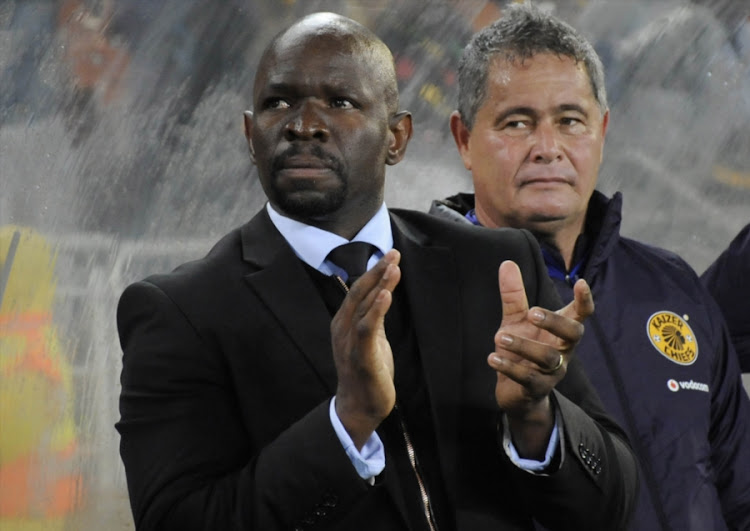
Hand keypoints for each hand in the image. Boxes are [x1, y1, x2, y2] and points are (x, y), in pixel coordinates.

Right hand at [332, 249, 400, 448]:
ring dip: (378, 285)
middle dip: (376, 271)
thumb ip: (374, 315)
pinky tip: (386, 294)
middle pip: (359, 292)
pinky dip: (376, 309)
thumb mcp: (371, 337)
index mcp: (343, 321)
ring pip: (363, 306)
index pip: (358, 289)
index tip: (390, 255)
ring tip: (392, 267)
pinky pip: (367, 328)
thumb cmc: (366, 370)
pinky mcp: (360, 355)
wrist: (360, 406)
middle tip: (393, 253)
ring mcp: (349, 341)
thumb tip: (383, 291)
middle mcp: (342, 327)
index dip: (373, 271)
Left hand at [489, 260, 593, 456]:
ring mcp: (552, 372)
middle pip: (572, 334)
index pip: (581, 315)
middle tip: (532, 312)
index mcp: (560, 332)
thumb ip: (513, 295)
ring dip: (523, 346)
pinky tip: (492, 358)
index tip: (580, 282)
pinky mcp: (536, 389)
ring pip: (547, 358)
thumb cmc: (522, 350)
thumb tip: (507, 262)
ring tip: (499, 336)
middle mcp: (562, 350)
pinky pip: (527, 378)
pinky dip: (509, 367)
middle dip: (555, 322)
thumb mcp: (516, 321)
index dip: (584, 300)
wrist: (515, 392)